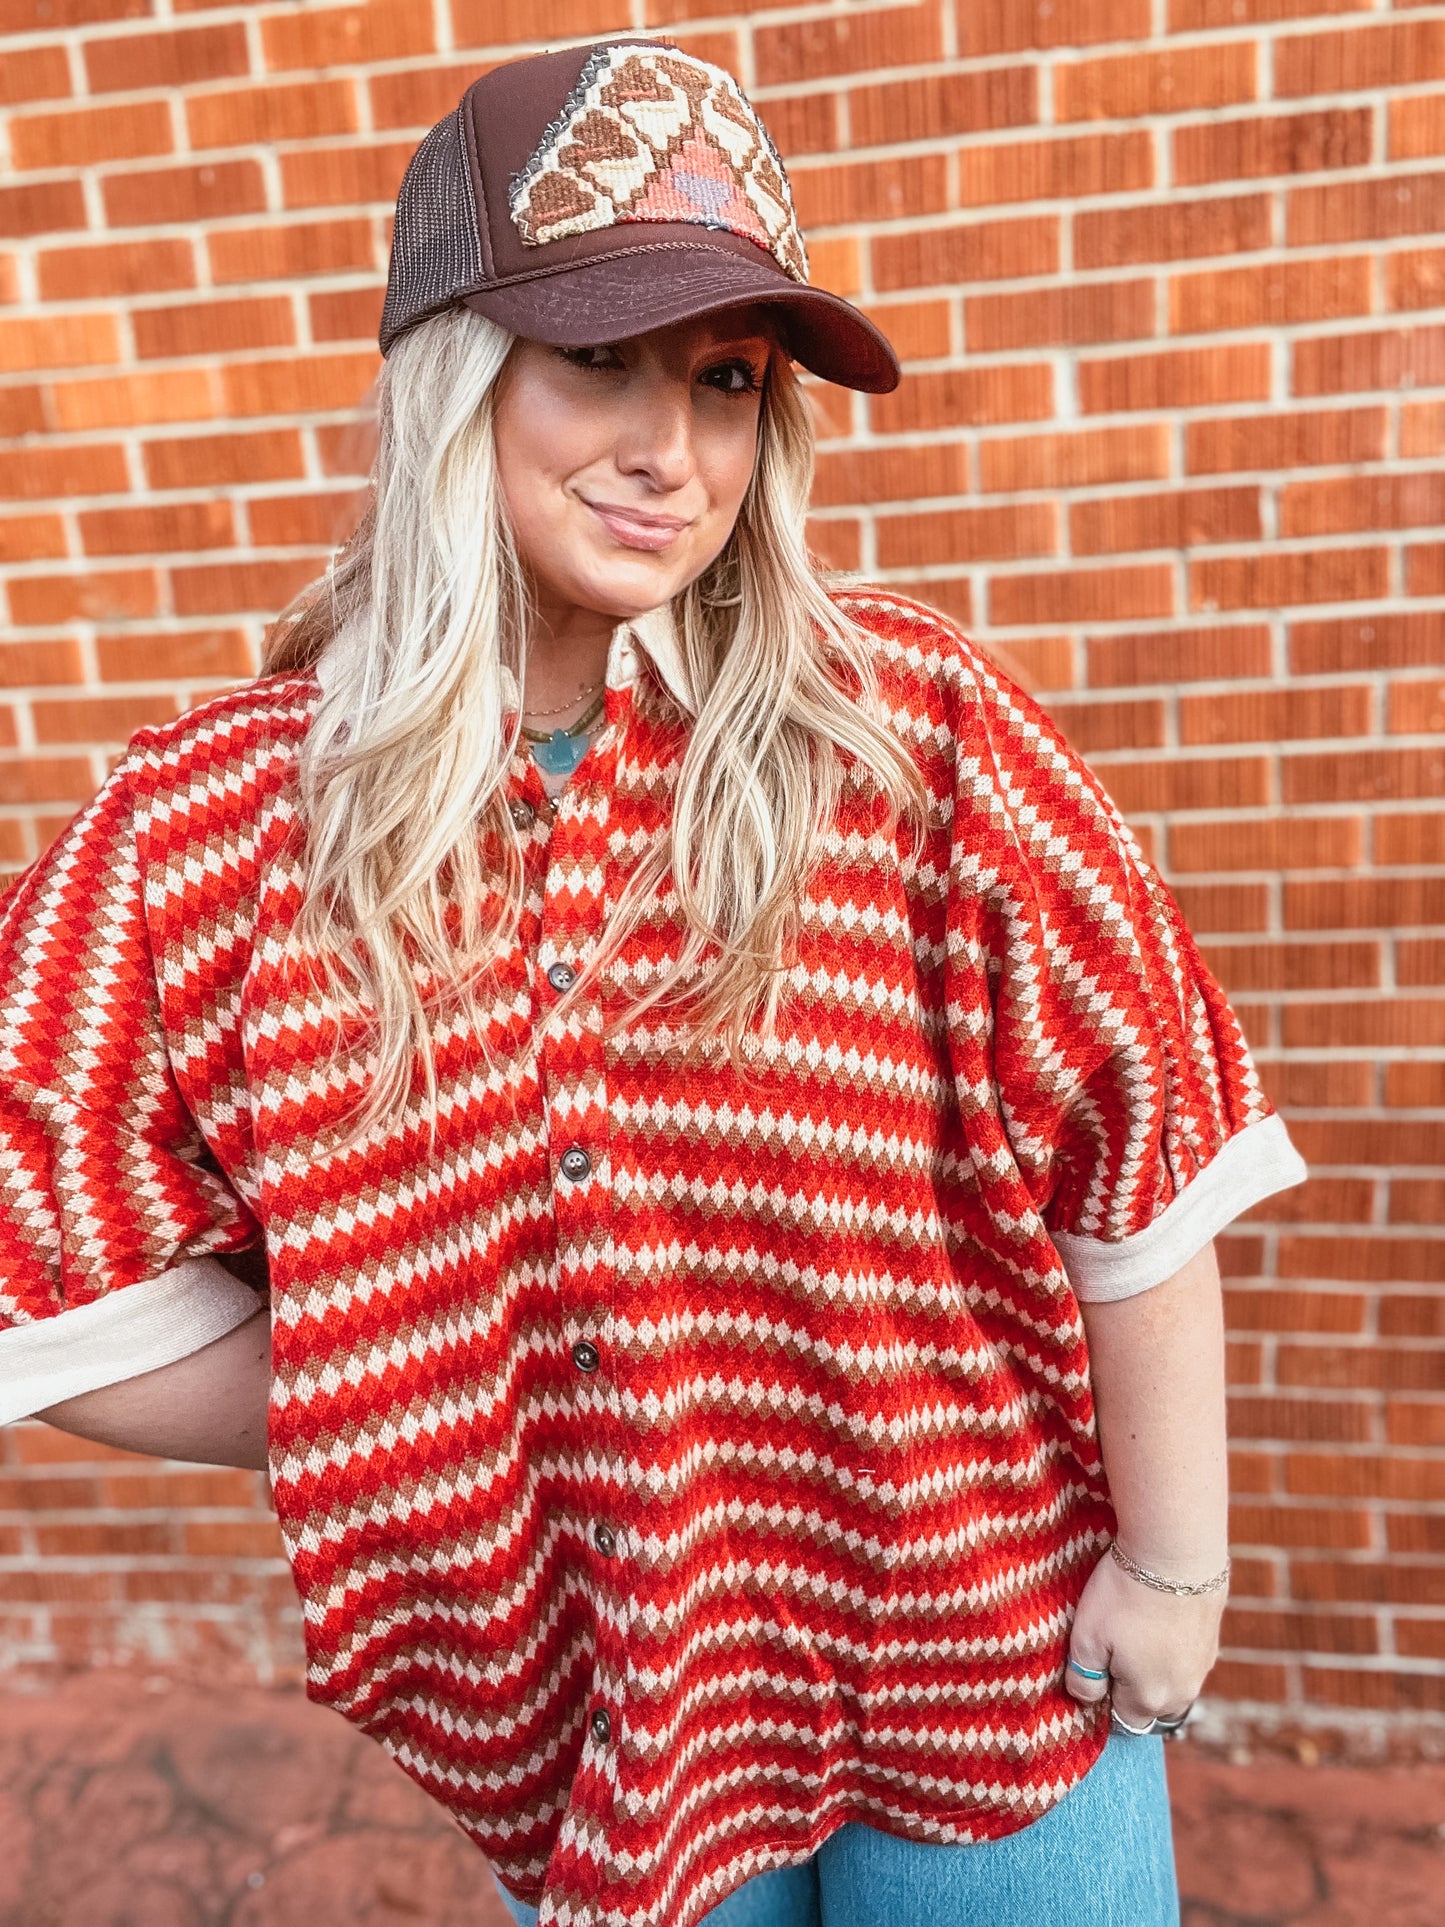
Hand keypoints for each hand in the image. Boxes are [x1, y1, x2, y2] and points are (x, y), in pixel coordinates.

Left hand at [1063, 1546, 1225, 1729]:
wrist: (1176, 1551)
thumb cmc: (1124, 1596)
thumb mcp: (1086, 1639)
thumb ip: (1083, 1679)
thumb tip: (1088, 1699)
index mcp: (1150, 1700)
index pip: (1123, 1720)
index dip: (1104, 1697)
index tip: (1093, 1664)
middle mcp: (1183, 1692)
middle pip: (1150, 1705)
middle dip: (1129, 1686)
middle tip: (1111, 1643)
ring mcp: (1203, 1666)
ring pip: (1171, 1681)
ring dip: (1152, 1666)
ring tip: (1134, 1626)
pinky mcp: (1213, 1638)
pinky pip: (1186, 1655)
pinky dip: (1171, 1644)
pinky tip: (1156, 1614)